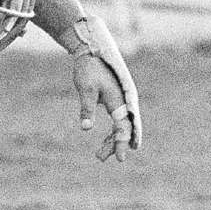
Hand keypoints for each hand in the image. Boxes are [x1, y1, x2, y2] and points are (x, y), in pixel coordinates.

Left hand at [61, 16, 141, 160]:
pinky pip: (117, 120)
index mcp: (120, 99)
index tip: (120, 158)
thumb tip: (85, 128)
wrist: (90, 51)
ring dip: (113, 140)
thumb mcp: (85, 88)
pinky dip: (112, 131)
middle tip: (104, 158)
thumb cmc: (88, 69)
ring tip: (99, 155)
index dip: (122, 143)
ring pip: (121, 126)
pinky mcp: (115, 101)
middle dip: (117, 144)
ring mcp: (121, 101)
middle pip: (125, 128)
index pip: (123, 126)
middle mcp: (125, 101)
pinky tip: (106, 142)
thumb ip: (86, 108)